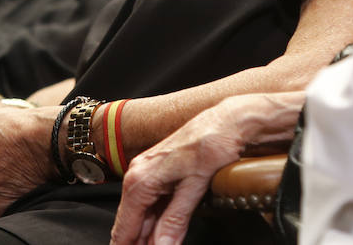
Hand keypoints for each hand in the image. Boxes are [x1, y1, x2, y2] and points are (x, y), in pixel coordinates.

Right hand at [110, 97, 262, 244]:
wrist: (228, 120)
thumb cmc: (213, 142)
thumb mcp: (194, 187)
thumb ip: (175, 220)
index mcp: (141, 179)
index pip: (124, 228)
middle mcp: (139, 174)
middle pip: (131, 223)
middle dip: (139, 242)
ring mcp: (149, 171)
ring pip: (142, 214)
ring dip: (149, 235)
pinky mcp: (161, 171)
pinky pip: (153, 203)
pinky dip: (157, 220)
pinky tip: (165, 233)